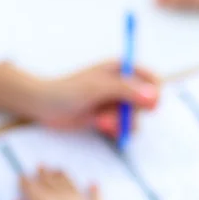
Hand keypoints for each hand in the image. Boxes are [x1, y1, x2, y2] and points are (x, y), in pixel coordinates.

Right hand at [10, 167, 109, 199]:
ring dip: (64, 176)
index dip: (24, 180)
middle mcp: (61, 196)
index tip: (22, 176)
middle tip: (41, 166)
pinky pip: (97, 197)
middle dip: (44, 173)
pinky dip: (95, 190)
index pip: (30, 185)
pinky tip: (93, 184)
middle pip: (50, 180)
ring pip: (71, 183)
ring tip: (59, 170)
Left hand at [34, 60, 159, 137]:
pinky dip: (115, 130)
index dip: (154, 92)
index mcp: (121, 69)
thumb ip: (128, 91)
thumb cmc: (69, 90)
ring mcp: (114, 103)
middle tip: (119, 115)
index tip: (149, 106)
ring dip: (121, 123)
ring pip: (134, 118)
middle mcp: (121, 85)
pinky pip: (123, 128)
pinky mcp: (107, 118)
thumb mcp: (99, 88)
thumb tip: (155, 97)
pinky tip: (100, 126)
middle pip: (146, 102)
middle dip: (133, 112)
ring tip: (102, 122)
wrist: (44, 105)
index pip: (151, 78)